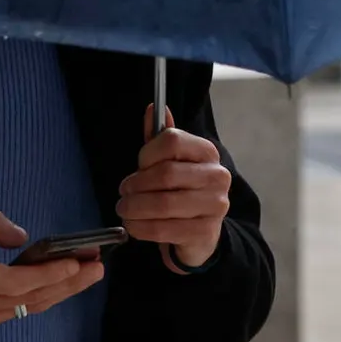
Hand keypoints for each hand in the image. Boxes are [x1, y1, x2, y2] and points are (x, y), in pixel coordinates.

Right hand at [0, 210, 104, 329]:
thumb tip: (22, 238)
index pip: (23, 281)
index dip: (52, 273)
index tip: (77, 261)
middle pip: (36, 298)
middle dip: (70, 283)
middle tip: (99, 267)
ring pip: (30, 306)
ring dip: (60, 291)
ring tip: (87, 274)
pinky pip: (19, 309)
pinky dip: (41, 296)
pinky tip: (56, 284)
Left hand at [118, 106, 231, 272]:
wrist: (201, 229)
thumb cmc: (181, 189)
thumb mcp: (170, 161)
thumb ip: (159, 137)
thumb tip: (152, 108)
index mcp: (207, 152)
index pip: (172, 141)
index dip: (146, 154)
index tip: (138, 166)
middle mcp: (217, 176)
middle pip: (166, 174)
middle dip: (135, 185)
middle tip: (123, 192)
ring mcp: (215, 205)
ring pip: (163, 204)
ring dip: (134, 208)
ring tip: (125, 210)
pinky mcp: (206, 233)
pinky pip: (164, 229)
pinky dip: (141, 228)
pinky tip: (134, 225)